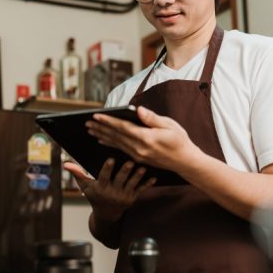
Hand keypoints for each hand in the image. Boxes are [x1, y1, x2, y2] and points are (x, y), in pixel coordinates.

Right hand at [63, 158, 154, 221]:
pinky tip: (153, 177)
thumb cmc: (95, 197)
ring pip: (132, 185)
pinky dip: (147, 184)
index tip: (110, 159)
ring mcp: (124, 196)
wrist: (107, 216)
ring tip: (142, 168)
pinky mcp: (133, 198)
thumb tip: (65, 164)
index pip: (104, 177)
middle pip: (120, 180)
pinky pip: (141, 190)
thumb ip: (77, 174)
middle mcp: (113, 192)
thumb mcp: (85, 187)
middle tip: (130, 161)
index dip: (107, 168)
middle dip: (125, 171)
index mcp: (101, 188)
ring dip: (138, 176)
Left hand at [86, 106, 201, 170]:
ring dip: (102, 135)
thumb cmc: (179, 140)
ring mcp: (138, 155)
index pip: (123, 128)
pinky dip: (110, 143)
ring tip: (90, 130)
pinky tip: (102, 140)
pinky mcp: (138, 158)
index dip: (108, 121)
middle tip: (87, 122)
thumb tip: (138, 110)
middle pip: (116, 136)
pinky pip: (120, 149)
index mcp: (146, 138)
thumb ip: (152, 118)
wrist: (185, 161)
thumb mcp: (170, 125)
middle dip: (100, 128)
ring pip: (116, 143)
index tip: (96, 116)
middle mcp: (139, 148)